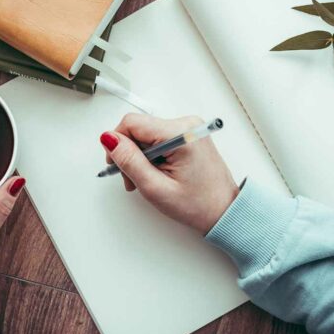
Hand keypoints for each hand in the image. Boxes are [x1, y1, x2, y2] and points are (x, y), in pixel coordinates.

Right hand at [100, 114, 238, 233]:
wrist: (224, 211)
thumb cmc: (199, 204)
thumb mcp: (156, 187)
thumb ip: (129, 161)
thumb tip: (109, 139)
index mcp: (180, 133)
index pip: (131, 123)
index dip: (117, 143)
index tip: (117, 164)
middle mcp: (186, 124)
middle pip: (139, 128)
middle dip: (130, 154)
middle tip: (134, 180)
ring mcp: (189, 128)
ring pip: (146, 135)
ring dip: (141, 157)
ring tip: (149, 180)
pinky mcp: (189, 135)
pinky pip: (158, 138)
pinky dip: (152, 156)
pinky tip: (158, 172)